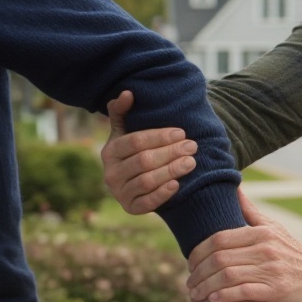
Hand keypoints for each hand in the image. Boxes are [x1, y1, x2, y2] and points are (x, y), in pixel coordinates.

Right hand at [102, 89, 196, 213]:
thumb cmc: (134, 150)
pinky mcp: (130, 209)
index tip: (181, 133)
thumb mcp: (126, 130)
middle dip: (170, 153)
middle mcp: (110, 174)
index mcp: (110, 151)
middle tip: (192, 146)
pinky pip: (147, 203)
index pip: (135, 142)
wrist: (134, 180)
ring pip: (146, 181)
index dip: (159, 137)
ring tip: (191, 162)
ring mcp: (119, 193)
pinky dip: (162, 194)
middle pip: (143, 161)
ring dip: (170, 171)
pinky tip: (177, 184)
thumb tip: (128, 93)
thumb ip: (123, 112)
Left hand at [187, 189, 301, 301]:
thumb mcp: (273, 227)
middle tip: (189, 282)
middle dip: (198, 272)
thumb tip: (233, 187)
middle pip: (220, 258)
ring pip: (228, 276)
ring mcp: (271, 269)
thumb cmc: (292, 252)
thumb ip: (250, 211)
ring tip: (196, 294)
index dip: (198, 252)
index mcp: (260, 232)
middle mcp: (265, 248)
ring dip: (206, 286)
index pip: (219, 239)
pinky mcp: (276, 290)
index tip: (190, 263)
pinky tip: (212, 300)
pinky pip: (243, 292)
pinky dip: (224, 296)